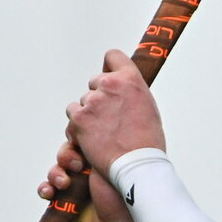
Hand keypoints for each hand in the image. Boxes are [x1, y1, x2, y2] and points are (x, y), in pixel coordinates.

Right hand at [38, 141, 139, 221]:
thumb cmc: (131, 197)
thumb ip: (104, 145)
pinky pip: (49, 190)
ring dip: (56, 173)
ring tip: (64, 183)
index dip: (78, 138)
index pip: (86, 139)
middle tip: (78, 165)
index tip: (80, 142)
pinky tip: (49, 192)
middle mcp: (94, 169)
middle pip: (68, 152)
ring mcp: (80, 185)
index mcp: (109, 156)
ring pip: (57, 170)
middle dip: (67, 156)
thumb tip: (88, 128)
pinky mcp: (68, 202)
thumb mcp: (120, 164)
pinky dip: (46, 188)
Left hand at [65, 49, 165, 177]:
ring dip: (89, 114)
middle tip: (110, 118)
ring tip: (104, 133)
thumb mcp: (148, 107)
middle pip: (95, 82)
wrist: (136, 164)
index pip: (113, 57)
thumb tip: (122, 92)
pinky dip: (79, 128)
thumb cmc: (146, 142)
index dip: (110, 66)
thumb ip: (132, 93)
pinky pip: (72, 117)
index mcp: (131, 79)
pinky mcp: (79, 118)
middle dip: (100, 97)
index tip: (109, 75)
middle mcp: (110, 85)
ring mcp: (92, 101)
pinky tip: (93, 139)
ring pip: (82, 101)